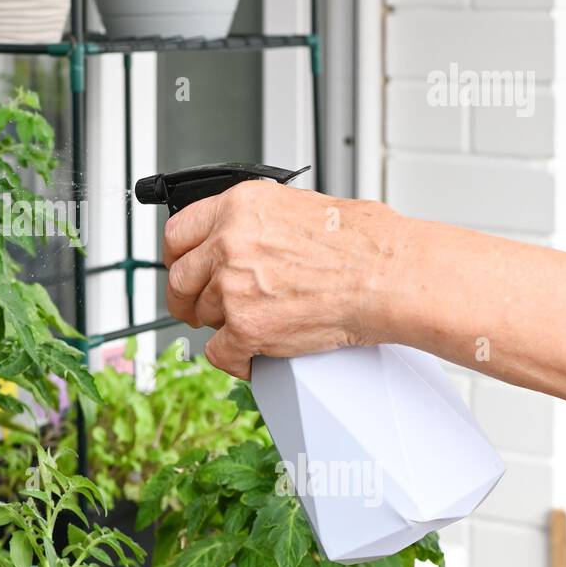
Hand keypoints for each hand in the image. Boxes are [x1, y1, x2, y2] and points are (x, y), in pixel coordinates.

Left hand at [162, 181, 399, 378]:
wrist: (389, 275)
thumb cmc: (361, 243)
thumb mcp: (295, 207)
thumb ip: (252, 222)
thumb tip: (235, 236)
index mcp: (238, 207)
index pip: (177, 233)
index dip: (177, 258)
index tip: (181, 269)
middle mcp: (229, 242)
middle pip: (179, 279)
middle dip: (189, 298)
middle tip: (201, 309)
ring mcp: (233, 286)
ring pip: (203, 316)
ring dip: (224, 325)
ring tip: (256, 323)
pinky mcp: (246, 327)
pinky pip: (219, 353)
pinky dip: (237, 360)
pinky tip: (255, 354)